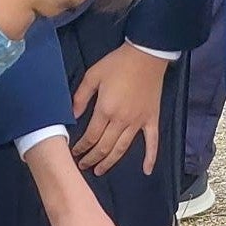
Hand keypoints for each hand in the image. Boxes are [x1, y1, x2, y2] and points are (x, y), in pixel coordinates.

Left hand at [73, 43, 169, 176]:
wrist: (146, 55)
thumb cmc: (118, 63)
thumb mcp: (93, 75)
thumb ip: (81, 96)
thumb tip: (73, 115)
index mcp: (105, 110)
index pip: (91, 136)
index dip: (81, 147)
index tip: (75, 153)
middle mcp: (121, 121)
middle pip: (104, 147)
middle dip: (92, 159)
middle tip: (83, 165)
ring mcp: (138, 122)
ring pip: (122, 149)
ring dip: (110, 162)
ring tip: (100, 170)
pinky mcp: (151, 120)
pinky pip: (152, 143)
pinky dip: (150, 158)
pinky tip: (146, 170)